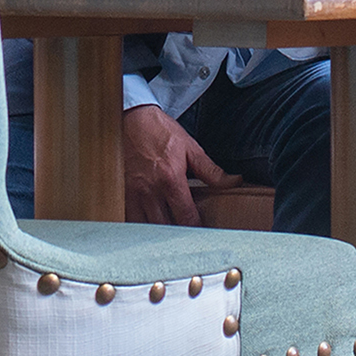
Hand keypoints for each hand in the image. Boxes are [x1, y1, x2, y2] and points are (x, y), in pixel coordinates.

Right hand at [121, 102, 228, 227]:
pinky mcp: (121, 192)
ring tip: (168, 235)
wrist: (131, 117)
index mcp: (171, 180)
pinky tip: (147, 227)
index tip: (203, 233)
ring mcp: (132, 193)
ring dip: (157, 234)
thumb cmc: (159, 131)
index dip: (196, 229)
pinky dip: (138, 226)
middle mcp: (150, 190)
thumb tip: (234, 181)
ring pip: (144, 228)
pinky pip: (128, 218)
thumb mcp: (190, 148)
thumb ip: (211, 171)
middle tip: (187, 238)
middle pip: (165, 228)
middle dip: (177, 236)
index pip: (186, 217)